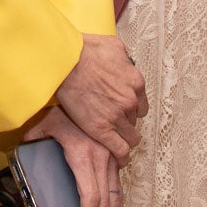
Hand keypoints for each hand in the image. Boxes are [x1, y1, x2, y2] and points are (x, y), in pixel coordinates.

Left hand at [27, 107, 121, 206]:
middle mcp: (101, 159)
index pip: (91, 197)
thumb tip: (19, 154)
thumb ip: (30, 142)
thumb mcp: (41, 125)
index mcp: (83, 155)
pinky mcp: (114, 158)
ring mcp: (111, 159)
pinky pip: (120, 189)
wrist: (83, 87)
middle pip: (105, 204)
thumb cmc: (61, 107)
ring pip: (116, 199)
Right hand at [53, 33, 145, 159]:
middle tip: (113, 124)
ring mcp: (116, 116)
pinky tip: (119, 160)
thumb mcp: (114, 46)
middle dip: (125, 123)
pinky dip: (121, 156)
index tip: (124, 112)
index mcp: (135, 82)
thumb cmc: (84, 50)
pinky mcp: (101, 129)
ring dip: (124, 140)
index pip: (141, 105)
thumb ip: (124, 58)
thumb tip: (124, 61)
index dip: (131, 110)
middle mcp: (130, 100)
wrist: (65, 62)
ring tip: (117, 143)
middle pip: (135, 121)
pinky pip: (119, 149)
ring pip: (131, 137)